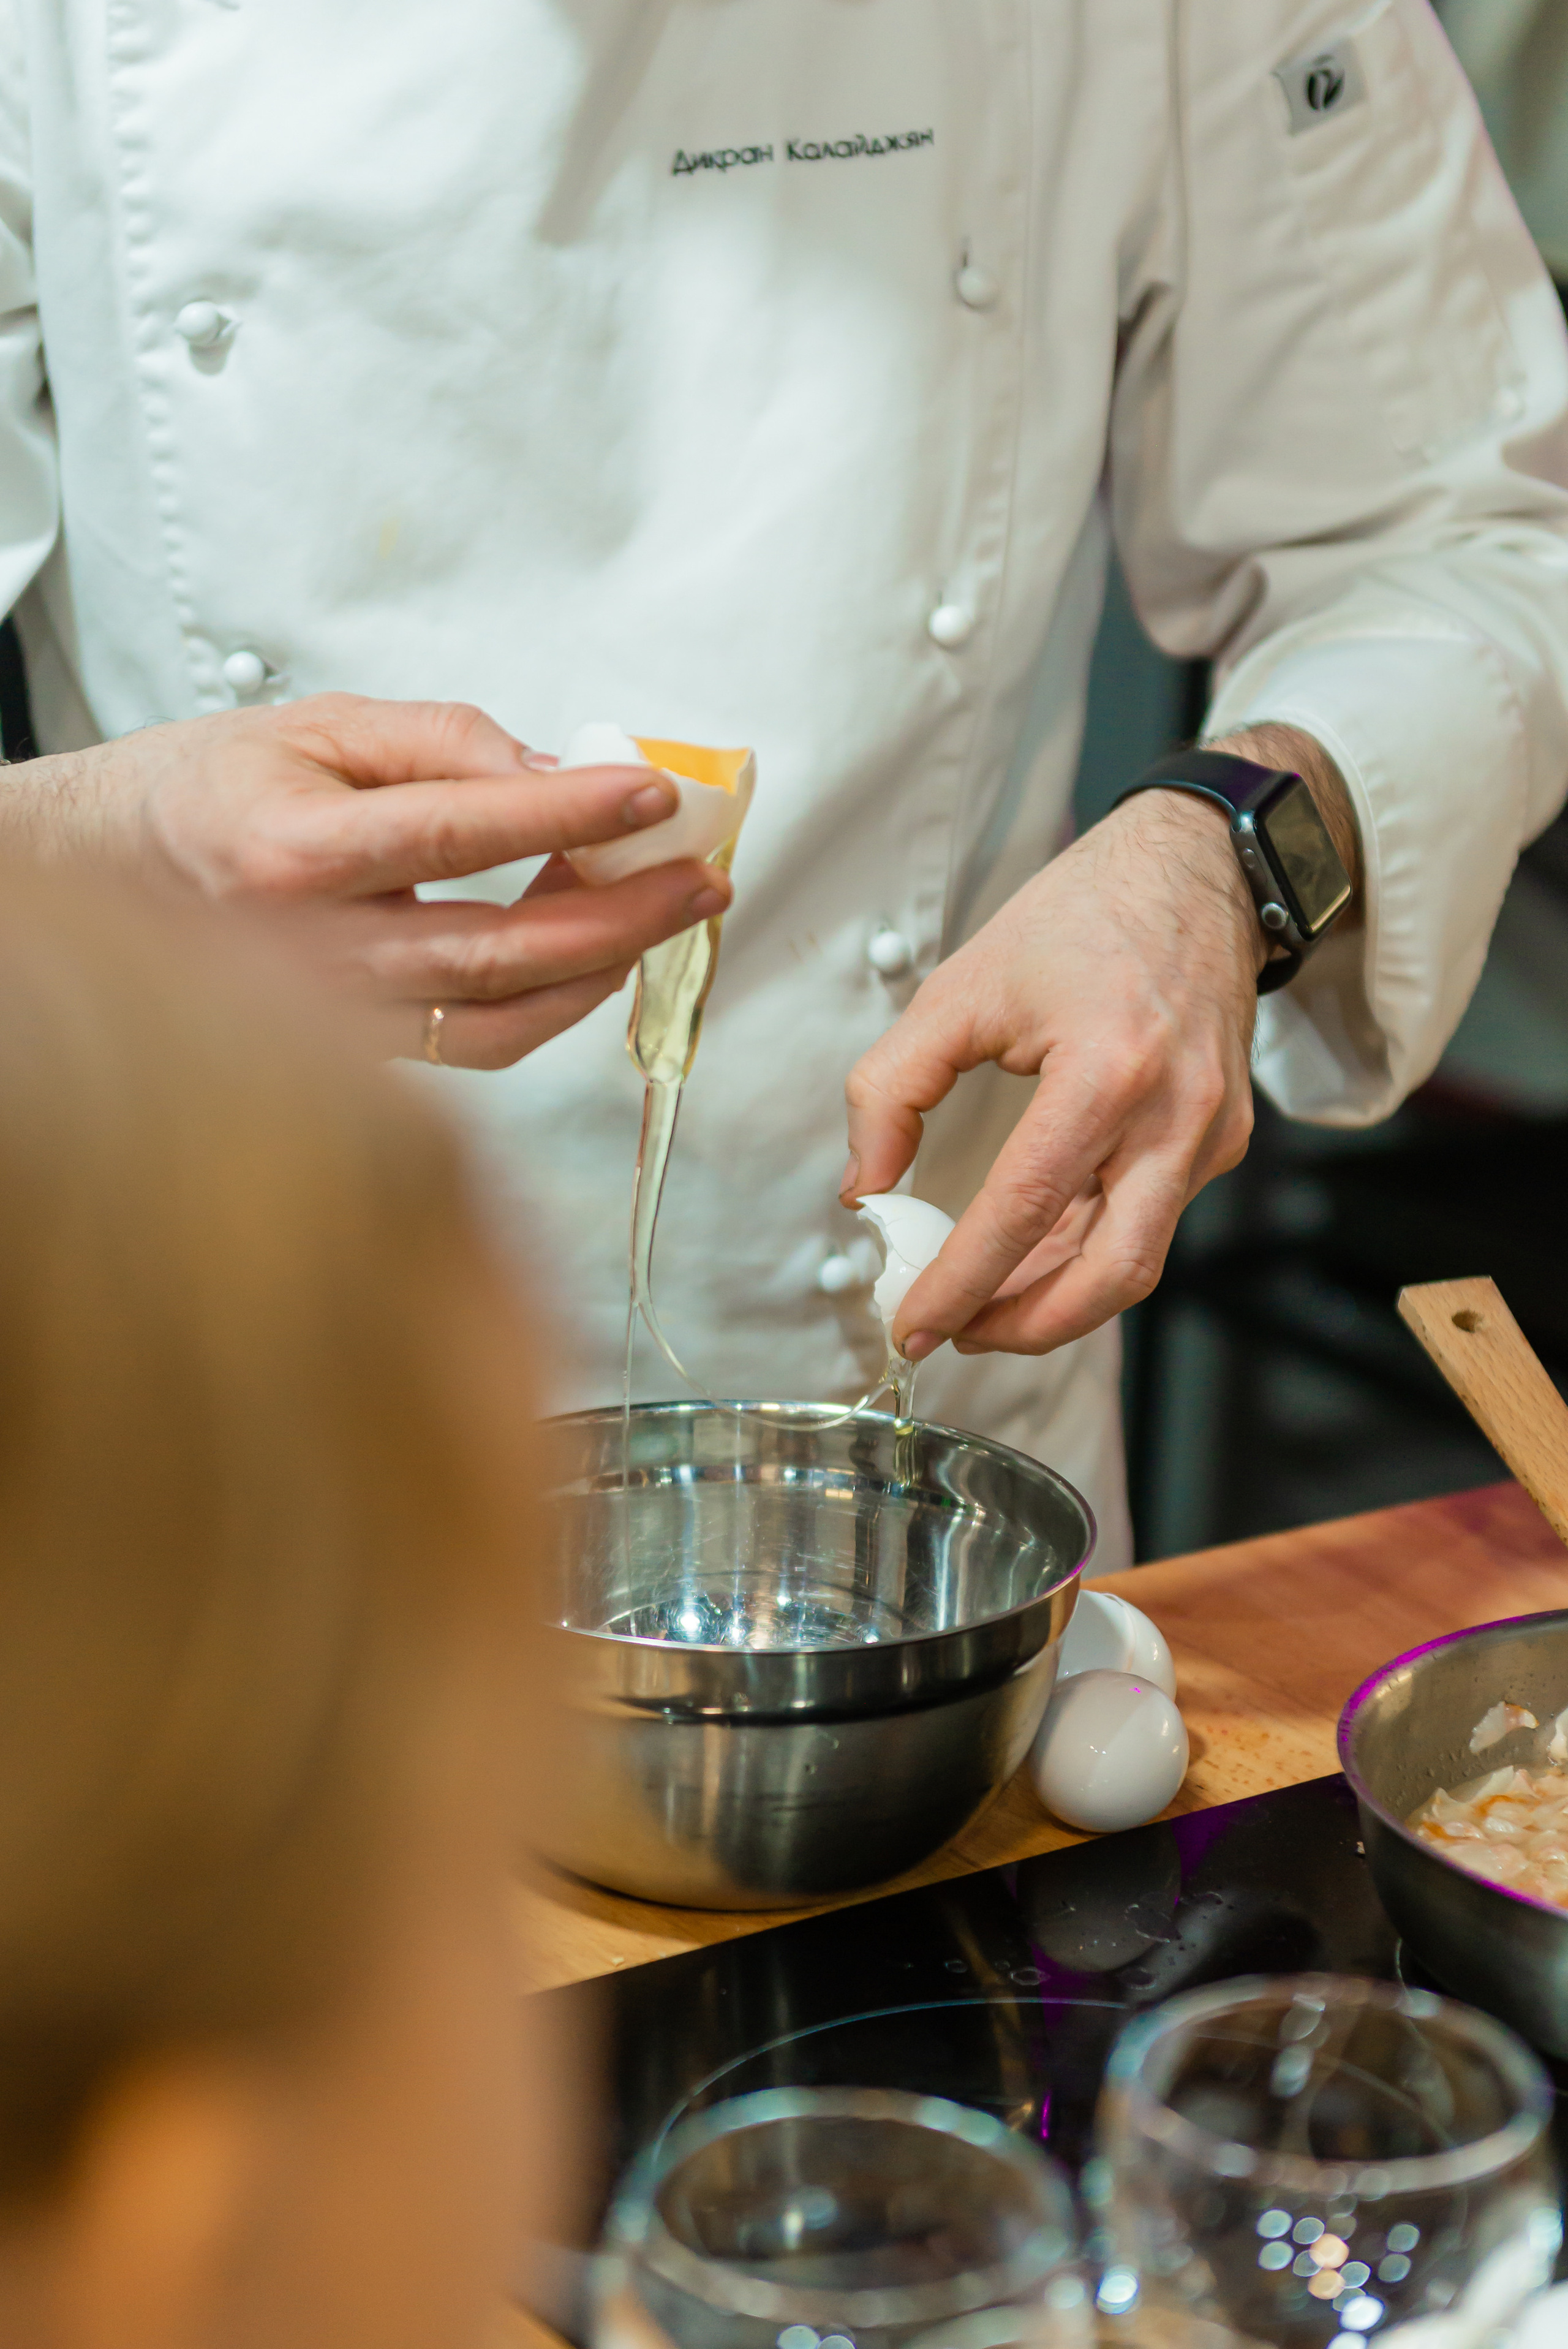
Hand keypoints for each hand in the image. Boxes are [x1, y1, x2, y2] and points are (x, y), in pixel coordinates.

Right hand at [4, 696, 728, 1066]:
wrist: (120, 868)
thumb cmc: (216, 789)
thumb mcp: (321, 724)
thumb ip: (444, 742)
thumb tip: (560, 771)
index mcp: (295, 853)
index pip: (458, 835)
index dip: (567, 817)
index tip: (651, 795)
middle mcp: (312, 949)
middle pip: (497, 950)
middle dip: (619, 916)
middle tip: (701, 879)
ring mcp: (337, 1015)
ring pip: (498, 1016)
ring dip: (600, 966)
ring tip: (665, 909)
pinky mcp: (361, 1049)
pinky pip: (479, 1045)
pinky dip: (554, 1005)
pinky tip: (597, 955)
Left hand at [841, 728, 1355, 1358]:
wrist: (1201, 869)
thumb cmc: (1085, 914)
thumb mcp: (961, 986)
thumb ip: (892, 1088)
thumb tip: (863, 1186)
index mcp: (1109, 1071)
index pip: (1023, 1212)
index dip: (960, 1285)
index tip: (912, 1326)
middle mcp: (1176, 1115)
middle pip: (1110, 1276)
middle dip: (1026, 1327)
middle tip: (956, 1334)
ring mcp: (1211, 1133)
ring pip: (1136, 1262)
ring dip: (1056, 1301)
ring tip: (982, 1307)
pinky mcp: (1221, 1138)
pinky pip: (1150, 1222)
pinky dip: (1087, 1253)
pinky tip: (1033, 1255)